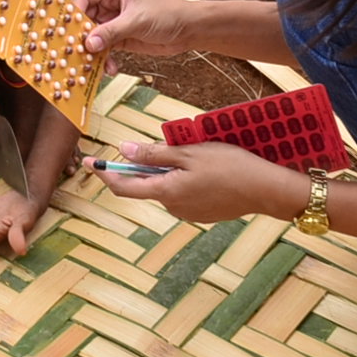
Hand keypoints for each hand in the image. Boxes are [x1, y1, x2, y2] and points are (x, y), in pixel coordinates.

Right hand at [73, 0, 198, 58]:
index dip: (73, 13)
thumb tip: (88, 43)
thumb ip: (111, 32)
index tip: (68, 31)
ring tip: (93, 65)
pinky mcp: (116, 37)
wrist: (188, 30)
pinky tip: (109, 67)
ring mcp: (111, 20)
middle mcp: (107, 2)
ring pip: (90, 36)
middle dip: (80, 36)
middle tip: (78, 52)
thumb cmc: (167, 14)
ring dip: (91, 51)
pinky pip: (101, 48)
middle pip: (82, 18)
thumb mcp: (137, 21)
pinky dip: (102, 59)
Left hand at [89, 138, 306, 225]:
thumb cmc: (230, 166)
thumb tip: (123, 150)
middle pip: (148, 183)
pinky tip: (207, 167)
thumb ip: (154, 153)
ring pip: (167, 186)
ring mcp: (189, 213)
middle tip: (168, 143)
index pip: (124, 186)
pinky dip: (185, 179)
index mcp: (166, 191)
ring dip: (170, 169)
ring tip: (197, 153)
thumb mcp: (189, 152)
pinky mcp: (202, 213)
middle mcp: (173, 207)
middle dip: (149, 163)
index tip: (91, 161)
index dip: (106, 173)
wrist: (266, 190)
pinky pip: (183, 193)